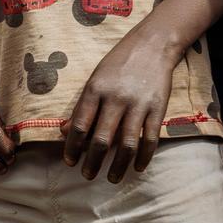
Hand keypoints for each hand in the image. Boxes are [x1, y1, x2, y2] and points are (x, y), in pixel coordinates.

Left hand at [62, 32, 173, 181]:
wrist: (153, 44)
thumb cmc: (118, 63)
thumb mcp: (95, 79)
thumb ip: (82, 106)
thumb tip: (64, 132)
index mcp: (95, 89)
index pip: (79, 125)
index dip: (72, 147)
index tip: (69, 162)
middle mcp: (115, 98)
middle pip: (101, 139)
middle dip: (93, 162)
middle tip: (87, 176)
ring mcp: (138, 104)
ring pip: (126, 145)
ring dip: (118, 166)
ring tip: (111, 178)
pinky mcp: (158, 108)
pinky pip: (150, 139)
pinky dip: (143, 157)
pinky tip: (138, 168)